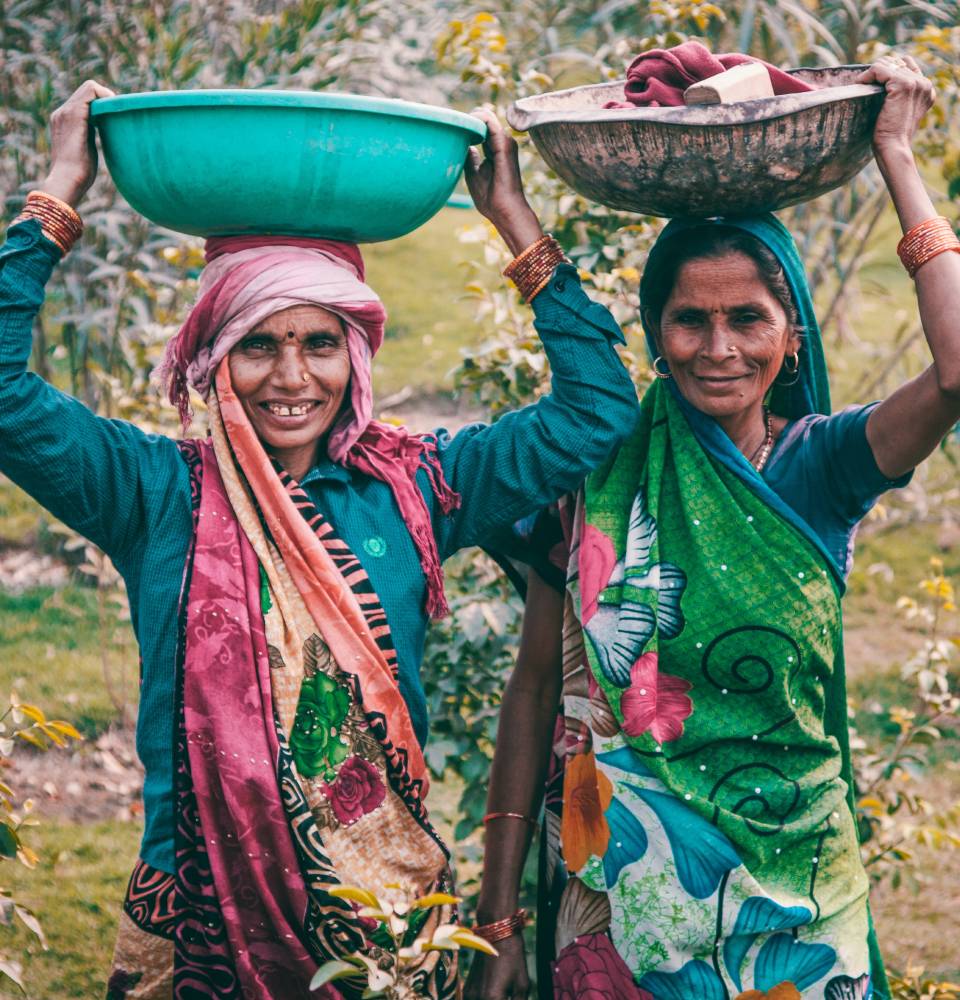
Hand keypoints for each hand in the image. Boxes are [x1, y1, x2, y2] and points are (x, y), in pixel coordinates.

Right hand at [41, 80, 116, 208]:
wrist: (67, 179)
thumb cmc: (79, 173)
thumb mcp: (85, 148)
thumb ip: (90, 136)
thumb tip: (107, 133)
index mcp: (63, 120)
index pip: (82, 100)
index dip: (100, 103)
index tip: (113, 117)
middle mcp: (62, 113)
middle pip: (87, 91)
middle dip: (105, 99)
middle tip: (119, 114)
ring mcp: (66, 112)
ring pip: (89, 88)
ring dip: (107, 97)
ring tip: (118, 112)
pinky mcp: (75, 114)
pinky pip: (91, 91)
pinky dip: (105, 96)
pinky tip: (114, 110)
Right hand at [463, 934, 529, 999]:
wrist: (496, 934)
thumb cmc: (513, 957)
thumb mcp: (522, 985)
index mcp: (492, 999)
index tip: (512, 999)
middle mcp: (477, 998)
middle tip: (508, 997)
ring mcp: (469, 994)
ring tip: (503, 996)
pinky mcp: (467, 989)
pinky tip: (495, 996)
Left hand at [464, 107, 542, 256]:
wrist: (504, 211)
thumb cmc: (491, 198)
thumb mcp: (473, 173)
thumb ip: (469, 157)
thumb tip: (463, 145)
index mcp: (495, 149)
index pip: (481, 127)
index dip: (466, 125)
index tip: (451, 131)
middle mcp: (502, 142)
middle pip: (483, 118)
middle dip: (465, 120)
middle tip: (449, 126)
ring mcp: (504, 141)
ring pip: (486, 116)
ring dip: (468, 118)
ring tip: (454, 126)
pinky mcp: (504, 144)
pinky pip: (489, 122)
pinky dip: (475, 119)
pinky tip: (463, 126)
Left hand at [857, 54, 934, 157]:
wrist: (894, 148)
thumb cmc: (891, 136)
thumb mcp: (898, 112)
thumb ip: (897, 97)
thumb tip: (879, 85)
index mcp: (926, 89)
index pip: (907, 65)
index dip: (887, 71)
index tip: (871, 83)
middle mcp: (924, 83)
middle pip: (897, 62)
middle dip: (878, 71)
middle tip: (863, 83)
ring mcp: (916, 82)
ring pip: (888, 63)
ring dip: (871, 73)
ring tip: (860, 84)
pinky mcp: (903, 84)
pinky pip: (880, 69)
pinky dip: (867, 75)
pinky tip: (859, 84)